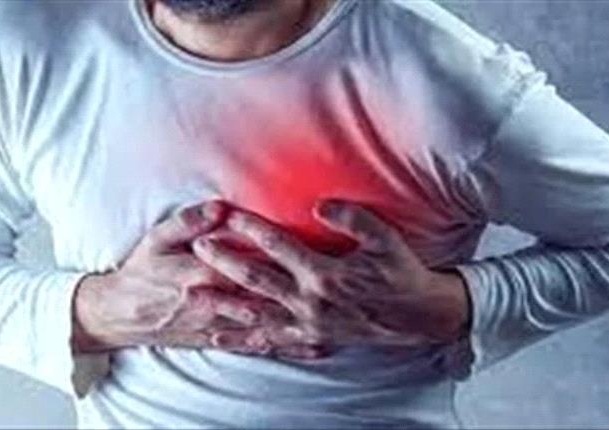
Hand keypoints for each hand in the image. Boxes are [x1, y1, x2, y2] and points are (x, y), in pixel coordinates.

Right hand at [71, 201, 324, 358]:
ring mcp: (217, 325)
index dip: (273, 256)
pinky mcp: (217, 340)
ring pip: (264, 323)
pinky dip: (284, 347)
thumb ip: (188, 222)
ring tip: (336, 319)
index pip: (243, 262)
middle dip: (296, 291)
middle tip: (334, 285)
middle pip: (261, 295)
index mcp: (199, 272)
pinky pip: (255, 344)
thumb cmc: (141, 271)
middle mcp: (213, 302)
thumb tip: (219, 207)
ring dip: (299, 322)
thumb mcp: (156, 239)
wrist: (121, 314)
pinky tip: (311, 348)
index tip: (307, 248)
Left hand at [191, 199, 469, 351]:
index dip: (251, 228)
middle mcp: (310, 302)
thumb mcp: (384, 239)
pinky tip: (218, 337)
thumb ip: (352, 218)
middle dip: (224, 262)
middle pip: (256, 280)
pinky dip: (242, 340)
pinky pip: (269, 341)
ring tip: (191, 295)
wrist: (418, 316)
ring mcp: (307, 324)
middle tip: (197, 248)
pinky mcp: (309, 339)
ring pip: (255, 313)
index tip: (227, 213)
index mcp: (325, 273)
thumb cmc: (400, 272)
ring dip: (221, 304)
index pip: (278, 246)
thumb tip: (319, 205)